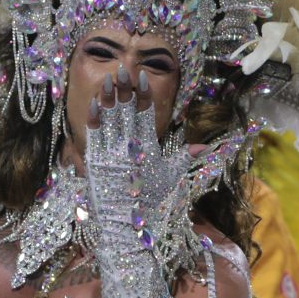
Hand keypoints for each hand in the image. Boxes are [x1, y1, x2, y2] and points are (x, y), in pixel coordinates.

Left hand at [85, 68, 189, 251]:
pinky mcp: (94, 163)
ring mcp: (110, 154)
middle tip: (124, 68)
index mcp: (148, 150)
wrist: (128, 229)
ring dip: (109, 96)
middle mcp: (129, 148)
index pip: (146, 115)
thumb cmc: (152, 205)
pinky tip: (95, 101)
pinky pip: (93, 135)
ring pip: (109, 119)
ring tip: (109, 78)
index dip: (144, 94)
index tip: (142, 77)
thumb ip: (184, 157)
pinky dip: (94, 117)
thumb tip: (204, 146)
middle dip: (125, 88)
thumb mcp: (171, 179)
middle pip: (126, 111)